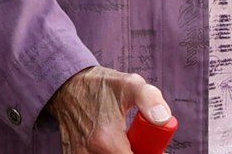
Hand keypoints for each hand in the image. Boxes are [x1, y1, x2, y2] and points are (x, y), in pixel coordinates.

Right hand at [47, 65, 170, 153]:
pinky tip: (108, 145)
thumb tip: (164, 119)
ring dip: (120, 152)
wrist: (68, 86)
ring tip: (121, 142)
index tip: (153, 149)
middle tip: (138, 143)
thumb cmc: (101, 86)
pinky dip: (104, 153)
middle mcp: (89, 152)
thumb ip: (150, 99)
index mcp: (106, 139)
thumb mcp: (130, 84)